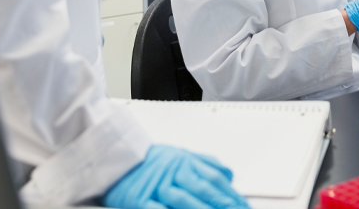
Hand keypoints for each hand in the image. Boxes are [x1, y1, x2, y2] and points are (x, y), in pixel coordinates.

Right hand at [105, 145, 249, 208]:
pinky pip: (157, 208)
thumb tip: (229, 174)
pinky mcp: (139, 198)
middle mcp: (174, 172)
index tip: (244, 206)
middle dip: (223, 204)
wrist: (115, 156)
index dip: (231, 194)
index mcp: (185, 162)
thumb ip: (205, 165)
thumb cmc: (149, 161)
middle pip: (204, 189)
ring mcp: (157, 186)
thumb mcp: (181, 156)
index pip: (215, 179)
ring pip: (184, 199)